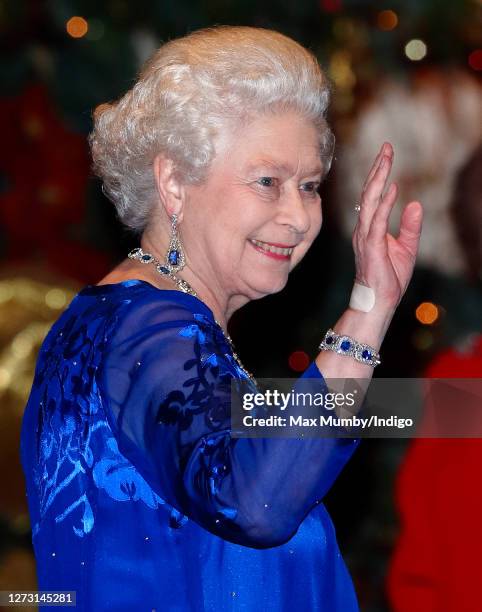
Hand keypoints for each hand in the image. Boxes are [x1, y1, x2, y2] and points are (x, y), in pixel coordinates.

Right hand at [352, 142, 422, 310]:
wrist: (379, 300)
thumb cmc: (389, 277)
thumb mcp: (406, 247)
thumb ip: (409, 226)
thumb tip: (414, 204)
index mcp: (370, 227)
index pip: (373, 195)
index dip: (379, 174)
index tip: (386, 154)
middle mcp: (364, 228)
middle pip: (369, 192)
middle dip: (378, 168)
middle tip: (386, 147)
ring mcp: (365, 236)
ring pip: (369, 201)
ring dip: (378, 179)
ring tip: (386, 159)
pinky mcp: (371, 246)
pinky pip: (377, 221)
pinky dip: (384, 204)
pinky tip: (392, 189)